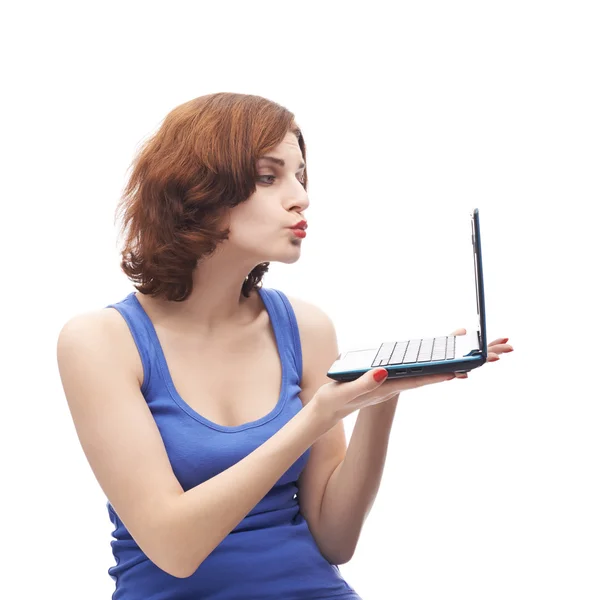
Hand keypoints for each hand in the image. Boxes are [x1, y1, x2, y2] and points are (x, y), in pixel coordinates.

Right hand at [314, 329, 514, 427]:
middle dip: (471, 361)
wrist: (330, 408)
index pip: (424, 378)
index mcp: (392, 386)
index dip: (445, 371)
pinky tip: (452, 351)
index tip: (469, 366)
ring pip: (436, 367)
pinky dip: (441, 355)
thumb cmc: (336, 400)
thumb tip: (385, 371)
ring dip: (462, 358)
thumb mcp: (346, 392)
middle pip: (440, 371)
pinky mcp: (396, 375)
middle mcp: (403, 383)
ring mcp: (401, 379)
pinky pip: (425, 363)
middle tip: (502, 351)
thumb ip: (366, 383)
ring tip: (489, 350)